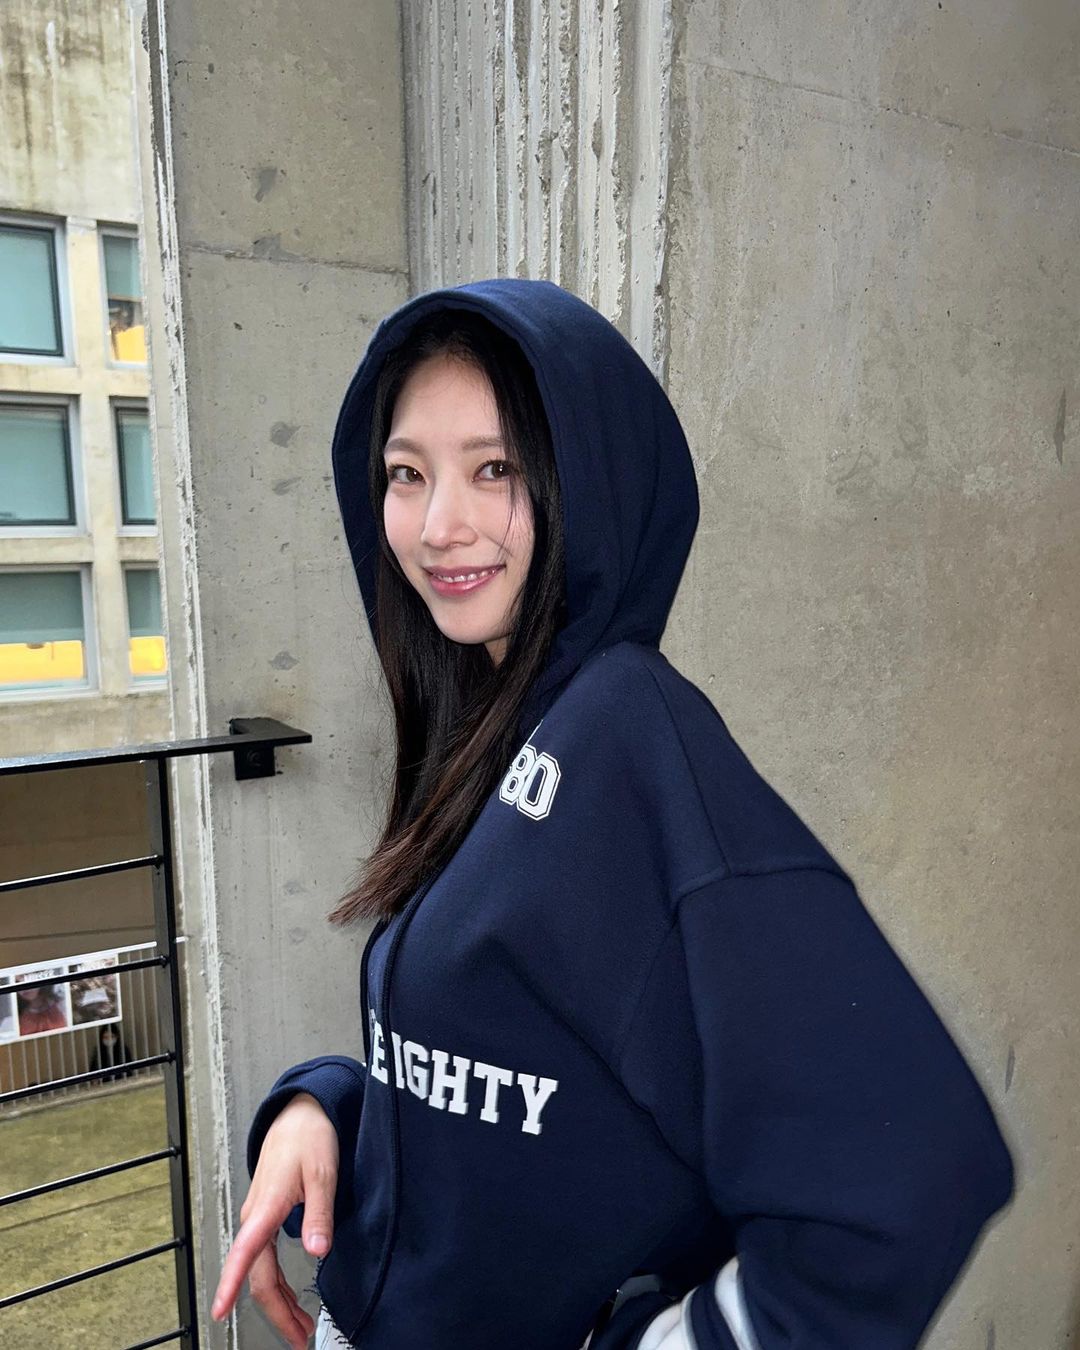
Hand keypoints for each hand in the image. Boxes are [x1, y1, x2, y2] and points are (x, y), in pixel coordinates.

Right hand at [211, 1092, 338, 1348]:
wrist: (300, 1113)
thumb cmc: (308, 1136)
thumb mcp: (323, 1171)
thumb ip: (319, 1212)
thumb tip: (317, 1249)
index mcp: (266, 1206)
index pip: (244, 1253)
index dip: (230, 1285)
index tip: (218, 1311)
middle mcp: (256, 1217)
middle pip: (258, 1276)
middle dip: (276, 1311)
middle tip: (299, 1337)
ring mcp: (259, 1219)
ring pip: (261, 1271)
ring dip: (278, 1301)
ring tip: (300, 1326)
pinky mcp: (266, 1217)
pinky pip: (265, 1259)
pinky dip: (277, 1283)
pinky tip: (289, 1294)